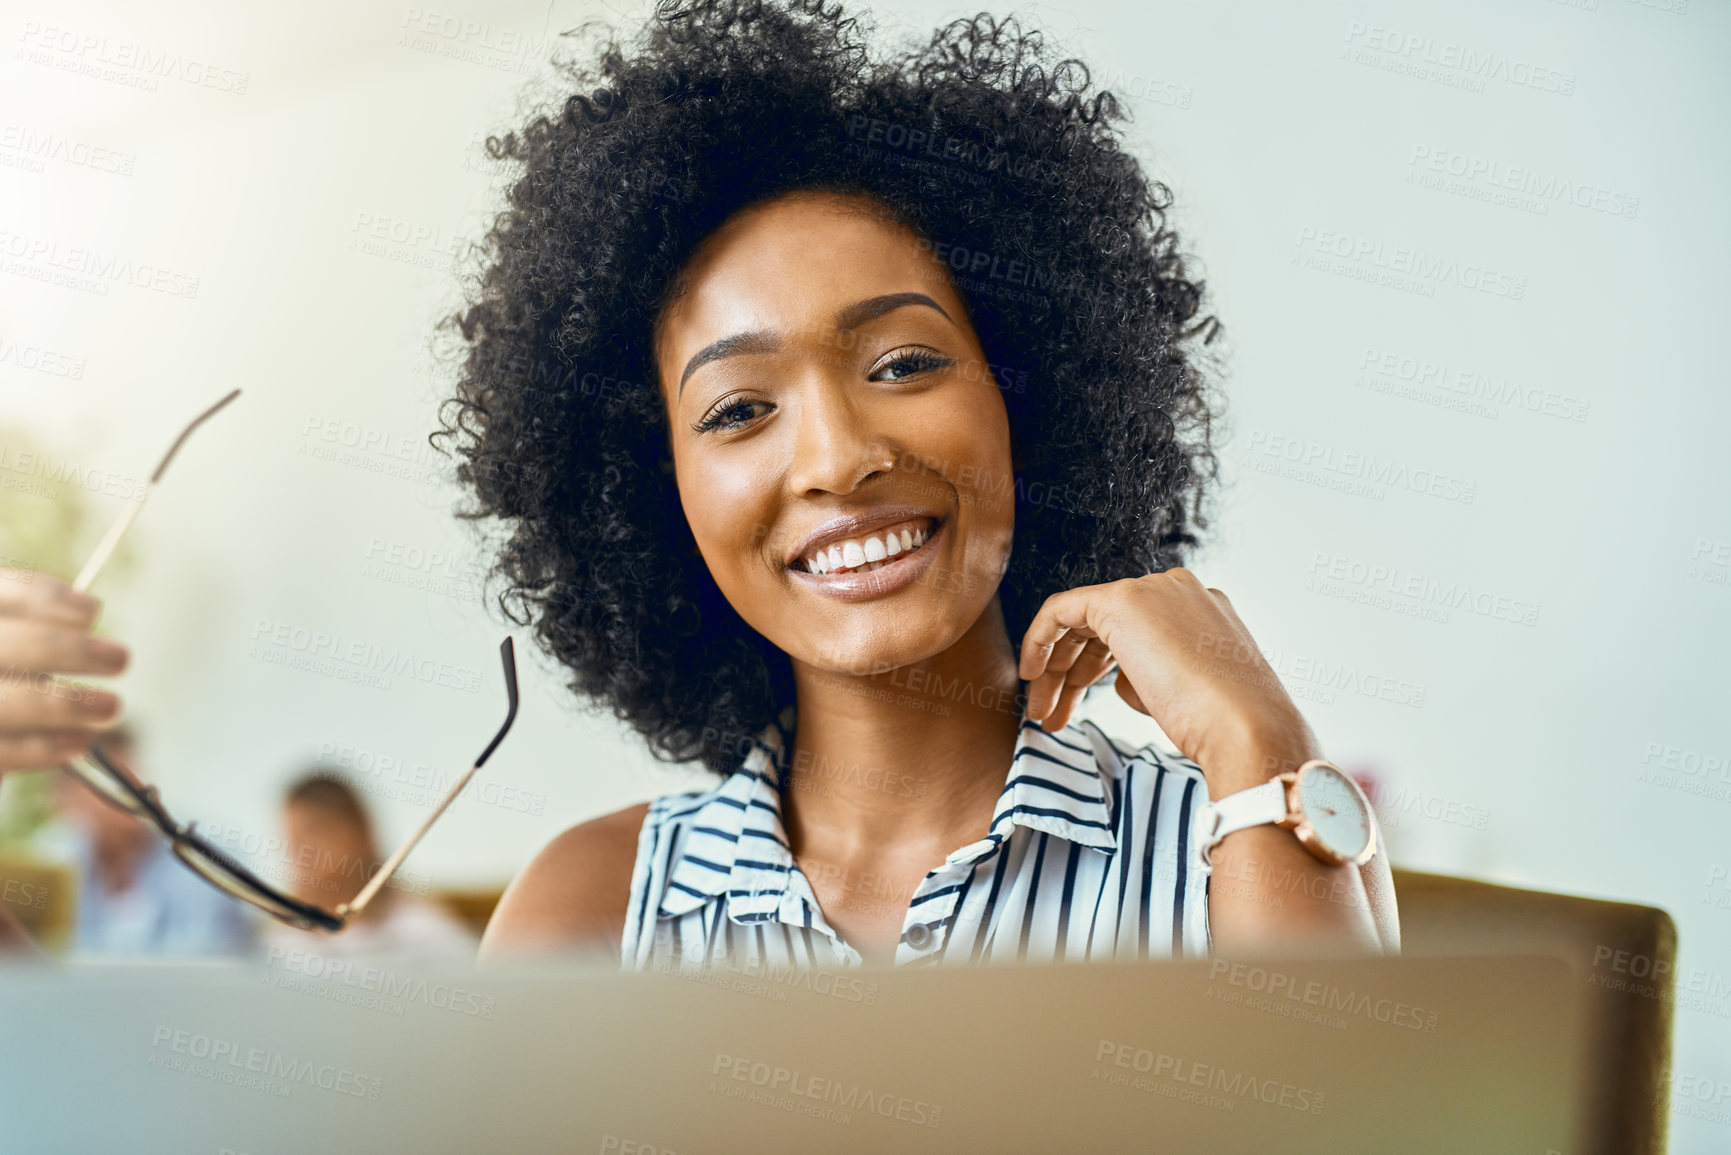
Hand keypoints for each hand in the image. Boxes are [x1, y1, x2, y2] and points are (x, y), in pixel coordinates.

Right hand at [0, 567, 128, 774]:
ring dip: (65, 705)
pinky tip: (81, 740)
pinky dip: (44, 748)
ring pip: (5, 704)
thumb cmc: (6, 682)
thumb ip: (32, 628)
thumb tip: (85, 609)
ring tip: (111, 706)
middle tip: (120, 658)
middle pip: (7, 647)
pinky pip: (3, 750)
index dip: (42, 597)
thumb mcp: (14, 648)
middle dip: (68, 650)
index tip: (92, 610)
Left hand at [1017, 568, 1317, 789]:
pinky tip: (1030, 673)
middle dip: (1071, 672)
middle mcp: (1177, 592)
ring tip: (1041, 713)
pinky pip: (1063, 609)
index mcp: (1201, 611)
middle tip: (1052, 714)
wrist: (1245, 728)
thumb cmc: (1224, 728)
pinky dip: (1040, 638)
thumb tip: (1122, 680)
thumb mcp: (1188, 695)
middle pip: (1105, 627)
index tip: (1076, 703)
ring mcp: (1152, 591)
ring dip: (1056, 668)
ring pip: (1082, 622)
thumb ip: (1154, 677)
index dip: (1096, 668)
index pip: (1135, 632)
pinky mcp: (1123, 601)